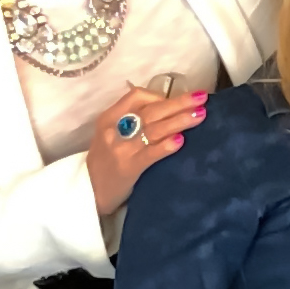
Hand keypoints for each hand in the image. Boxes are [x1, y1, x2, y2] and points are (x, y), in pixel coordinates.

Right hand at [86, 85, 209, 216]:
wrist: (87, 193)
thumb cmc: (105, 162)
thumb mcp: (110, 135)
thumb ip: (132, 121)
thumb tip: (168, 108)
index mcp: (109, 117)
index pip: (136, 96)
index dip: (161, 96)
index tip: (181, 100)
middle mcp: (114, 130)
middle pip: (151, 111)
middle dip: (179, 104)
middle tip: (202, 98)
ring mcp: (120, 149)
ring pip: (154, 129)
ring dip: (179, 120)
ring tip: (200, 115)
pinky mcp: (127, 168)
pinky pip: (149, 154)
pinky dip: (166, 146)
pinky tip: (181, 141)